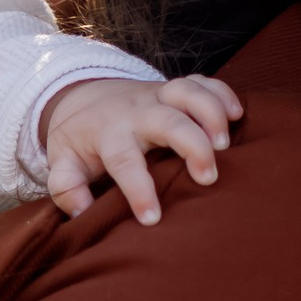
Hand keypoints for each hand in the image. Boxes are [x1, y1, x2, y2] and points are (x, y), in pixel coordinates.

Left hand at [40, 71, 240, 227]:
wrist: (82, 95)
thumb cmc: (79, 139)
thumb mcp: (62, 163)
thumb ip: (66, 188)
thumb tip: (83, 213)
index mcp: (109, 134)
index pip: (124, 161)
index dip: (139, 190)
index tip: (152, 219)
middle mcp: (136, 111)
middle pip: (167, 120)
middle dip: (191, 145)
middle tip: (208, 177)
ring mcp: (158, 95)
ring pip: (188, 92)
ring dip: (211, 113)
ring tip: (226, 145)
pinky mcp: (175, 88)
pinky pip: (203, 81)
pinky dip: (223, 93)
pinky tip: (238, 115)